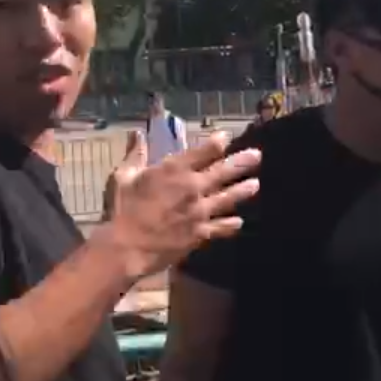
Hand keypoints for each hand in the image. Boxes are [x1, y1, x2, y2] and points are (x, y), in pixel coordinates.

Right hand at [99, 130, 260, 280]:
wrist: (127, 247)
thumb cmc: (123, 209)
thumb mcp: (124, 176)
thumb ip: (135, 154)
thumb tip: (137, 133)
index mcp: (174, 170)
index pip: (204, 151)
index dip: (217, 143)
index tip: (226, 138)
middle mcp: (193, 187)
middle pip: (223, 172)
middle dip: (241, 162)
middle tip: (257, 156)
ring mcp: (199, 211)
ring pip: (228, 198)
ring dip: (243, 191)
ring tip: (255, 184)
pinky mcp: (200, 232)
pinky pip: (221, 227)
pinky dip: (231, 224)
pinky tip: (239, 222)